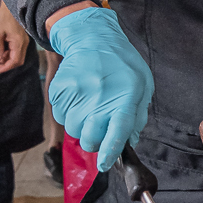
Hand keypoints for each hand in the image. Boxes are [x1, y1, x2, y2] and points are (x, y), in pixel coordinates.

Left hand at [0, 1, 29, 73]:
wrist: (10, 6)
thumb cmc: (3, 18)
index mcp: (18, 42)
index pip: (15, 61)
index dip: (6, 67)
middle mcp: (24, 43)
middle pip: (18, 61)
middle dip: (7, 65)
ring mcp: (24, 41)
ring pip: (18, 56)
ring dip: (8, 59)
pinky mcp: (22, 38)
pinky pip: (18, 50)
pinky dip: (10, 53)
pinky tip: (3, 51)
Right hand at [46, 6, 152, 170]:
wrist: (92, 38)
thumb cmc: (121, 65)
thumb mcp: (142, 85)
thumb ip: (137, 116)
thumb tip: (129, 142)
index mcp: (126, 97)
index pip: (117, 133)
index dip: (109, 152)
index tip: (103, 164)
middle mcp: (100, 96)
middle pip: (89, 139)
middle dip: (94, 140)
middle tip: (98, 125)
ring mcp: (77, 93)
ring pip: (73, 130)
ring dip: (80, 125)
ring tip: (88, 105)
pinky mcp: (59, 90)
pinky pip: (59, 116)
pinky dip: (67, 112)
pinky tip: (78, 96)